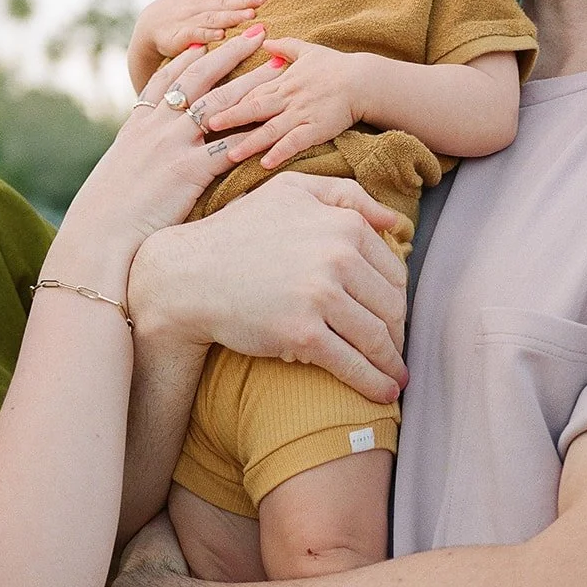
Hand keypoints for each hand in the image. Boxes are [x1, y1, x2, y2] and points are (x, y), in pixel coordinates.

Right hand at [61, 32, 276, 251]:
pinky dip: (253, 133)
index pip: (168, 77)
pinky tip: (275, 121)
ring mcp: (173, 144)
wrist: (101, 229)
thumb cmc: (111, 205)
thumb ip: (140, 146)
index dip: (190, 57)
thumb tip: (150, 145)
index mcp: (141, 122)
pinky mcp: (189, 170)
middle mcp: (158, 125)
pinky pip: (228, 146)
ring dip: (251, 81)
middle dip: (231, 53)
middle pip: (200, 78)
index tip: (209, 39)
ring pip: (219, 103)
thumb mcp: (121, 164)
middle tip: (257, 33)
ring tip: (276, 66)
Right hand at [129, 171, 408, 402]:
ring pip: (377, 337)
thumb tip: (395, 222)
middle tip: (394, 350)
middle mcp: (336, 255)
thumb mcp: (290, 191)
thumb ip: (346, 195)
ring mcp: (320, 295)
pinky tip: (384, 394)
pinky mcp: (302, 332)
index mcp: (342, 224)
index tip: (393, 317)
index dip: (397, 298)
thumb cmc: (239, 232)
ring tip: (396, 377)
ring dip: (391, 363)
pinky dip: (374, 383)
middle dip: (397, 332)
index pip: (393, 270)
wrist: (189, 275)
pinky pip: (352, 364)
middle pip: (391, 305)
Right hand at [136, 0, 267, 58]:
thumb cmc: (178, 7)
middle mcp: (198, 4)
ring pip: (213, 17)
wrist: (149, 25)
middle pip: (225, 1)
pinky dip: (208, 34)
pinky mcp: (180, 36)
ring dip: (232, 16)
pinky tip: (221, 35)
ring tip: (250, 15)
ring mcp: (189, 19)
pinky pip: (195, 34)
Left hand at [205, 38, 366, 167]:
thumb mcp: (307, 50)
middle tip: (206, 125)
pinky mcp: (317, 129)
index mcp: (283, 81)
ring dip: (250, 142)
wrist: (364, 80)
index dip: (229, 98)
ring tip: (230, 153)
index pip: (251, 91)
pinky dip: (280, 152)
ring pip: (271, 129)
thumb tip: (264, 39)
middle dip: (230, 117)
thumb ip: (284, 47)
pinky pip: (296, 142)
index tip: (208, 104)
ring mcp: (302, 114)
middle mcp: (288, 98)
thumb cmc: (335, 65)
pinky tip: (266, 163)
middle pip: (254, 108)